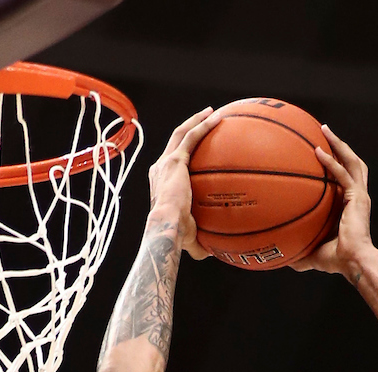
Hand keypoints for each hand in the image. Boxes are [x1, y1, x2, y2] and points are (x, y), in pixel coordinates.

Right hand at [148, 107, 221, 259]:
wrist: (166, 226)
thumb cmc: (175, 236)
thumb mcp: (189, 238)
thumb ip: (198, 242)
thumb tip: (210, 253)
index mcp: (161, 183)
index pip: (171, 163)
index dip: (181, 154)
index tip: (194, 150)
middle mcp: (160, 169)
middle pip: (174, 141)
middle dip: (189, 128)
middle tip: (204, 120)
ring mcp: (166, 162)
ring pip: (181, 133)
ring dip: (196, 120)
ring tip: (213, 112)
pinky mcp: (175, 160)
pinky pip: (191, 137)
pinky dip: (203, 125)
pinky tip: (218, 117)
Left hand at [291, 126, 373, 277]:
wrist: (353, 262)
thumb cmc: (337, 260)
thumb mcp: (313, 254)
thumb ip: (301, 253)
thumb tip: (284, 261)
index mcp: (351, 206)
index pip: (345, 179)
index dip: (336, 164)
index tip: (321, 153)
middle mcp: (358, 197)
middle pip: (352, 163)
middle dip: (340, 146)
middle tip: (324, 132)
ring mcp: (359, 196)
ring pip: (352, 161)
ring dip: (338, 145)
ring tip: (325, 131)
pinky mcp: (358, 198)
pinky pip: (343, 174)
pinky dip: (332, 162)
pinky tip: (318, 152)